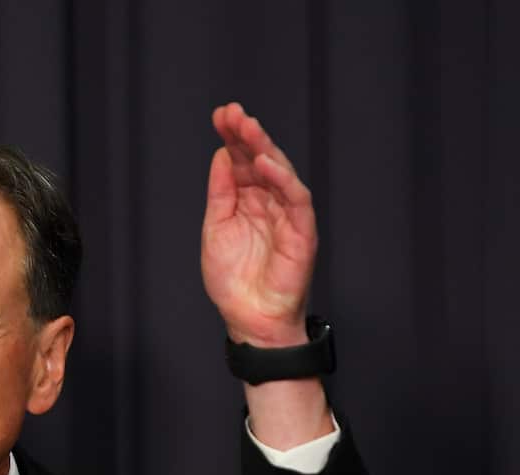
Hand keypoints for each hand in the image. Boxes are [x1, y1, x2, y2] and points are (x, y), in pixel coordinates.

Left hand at [201, 103, 316, 346]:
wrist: (249, 318)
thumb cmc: (233, 280)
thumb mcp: (216, 229)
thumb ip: (221, 193)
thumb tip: (222, 155)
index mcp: (247, 199)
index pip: (242, 160)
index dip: (232, 137)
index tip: (220, 114)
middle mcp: (269, 201)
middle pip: (261, 159)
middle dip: (247, 134)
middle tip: (232, 112)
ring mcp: (287, 214)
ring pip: (280, 172)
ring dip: (265, 148)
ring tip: (248, 127)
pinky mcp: (302, 230)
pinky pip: (296, 199)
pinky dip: (283, 180)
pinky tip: (266, 163)